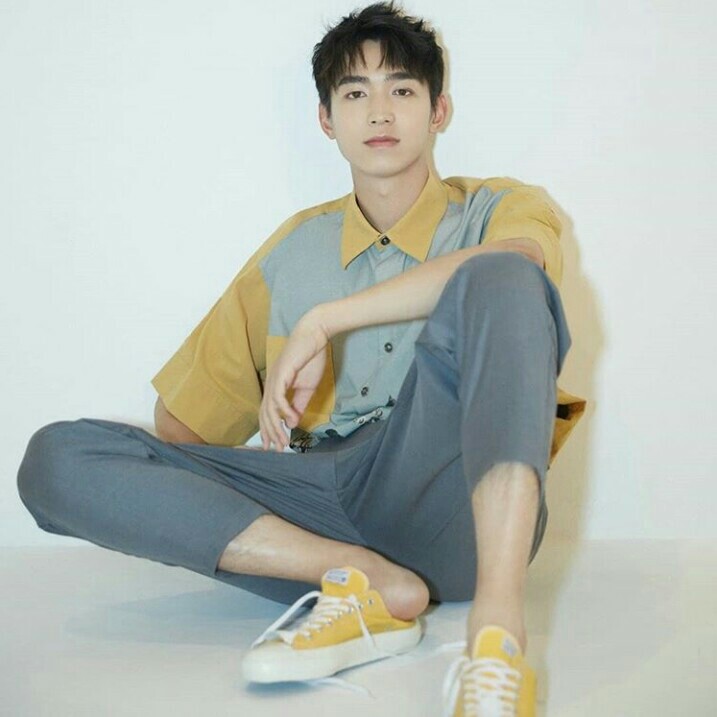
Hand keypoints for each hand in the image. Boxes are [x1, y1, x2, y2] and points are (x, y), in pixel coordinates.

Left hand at [259, 311, 329, 451]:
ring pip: (269, 409)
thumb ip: (299, 404)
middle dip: (270, 434)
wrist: (315, 335)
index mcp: (276, 387)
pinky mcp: (281, 373)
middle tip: (277, 450)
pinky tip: (291, 420)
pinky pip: (278, 396)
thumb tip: (293, 422)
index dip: (269, 430)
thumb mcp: (307, 387)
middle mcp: (271, 384)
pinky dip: (284, 410)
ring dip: (276, 427)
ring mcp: (274, 379)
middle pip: (265, 414)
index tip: (275, 446)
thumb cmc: (310, 357)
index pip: (267, 413)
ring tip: (284, 440)